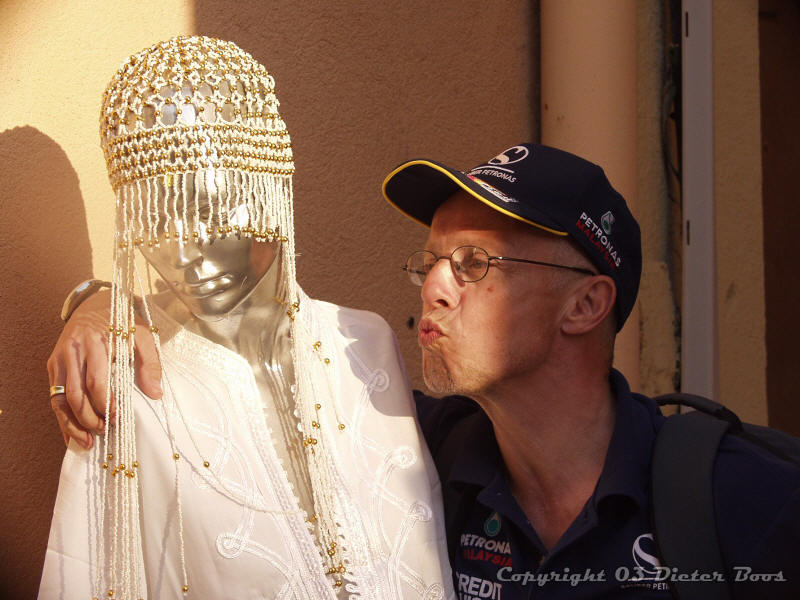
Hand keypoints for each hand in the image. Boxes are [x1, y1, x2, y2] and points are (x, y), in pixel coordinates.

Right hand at [47, 290, 161, 448]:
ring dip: (73, 424)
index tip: (119, 418)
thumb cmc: (122, 322)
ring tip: (88, 442)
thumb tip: (156, 394)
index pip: (97, 381)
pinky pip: (54, 397)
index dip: (107, 404)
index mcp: (97, 342)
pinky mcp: (53, 365)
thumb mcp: (143, 335)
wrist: (94, 304)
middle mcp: (74, 351)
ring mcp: (60, 359)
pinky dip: (62, 419)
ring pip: (61, 399)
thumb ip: (150, 362)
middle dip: (90, 418)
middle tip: (106, 431)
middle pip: (76, 394)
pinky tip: (71, 435)